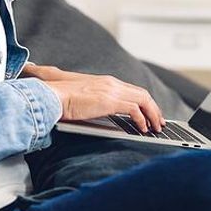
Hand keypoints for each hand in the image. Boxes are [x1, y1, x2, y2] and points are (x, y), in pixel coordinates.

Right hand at [20, 63, 164, 133]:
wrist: (52, 96)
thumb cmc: (61, 99)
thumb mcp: (83, 99)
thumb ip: (95, 102)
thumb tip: (99, 111)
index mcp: (106, 82)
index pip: (132, 90)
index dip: (144, 102)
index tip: (150, 113)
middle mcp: (112, 83)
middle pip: (142, 93)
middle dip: (154, 108)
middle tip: (159, 122)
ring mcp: (111, 91)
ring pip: (143, 100)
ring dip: (152, 114)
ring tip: (155, 127)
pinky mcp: (109, 101)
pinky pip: (134, 110)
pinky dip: (142, 119)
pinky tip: (142, 129)